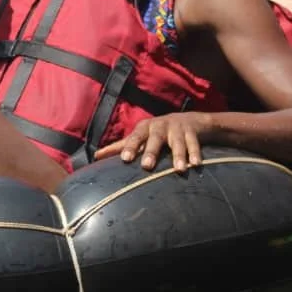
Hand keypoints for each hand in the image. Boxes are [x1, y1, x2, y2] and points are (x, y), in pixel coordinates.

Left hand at [93, 112, 212, 172]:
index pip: (135, 137)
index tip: (125, 159)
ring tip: (179, 170)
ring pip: (177, 142)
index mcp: (145, 128)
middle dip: (152, 151)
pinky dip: (195, 154)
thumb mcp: (140, 136)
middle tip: (147, 166)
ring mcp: (177, 128)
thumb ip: (120, 146)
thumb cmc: (158, 132)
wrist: (190, 121)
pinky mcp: (192, 132)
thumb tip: (96, 156)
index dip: (130, 147)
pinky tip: (196, 165)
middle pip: (155, 138)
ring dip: (178, 155)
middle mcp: (160, 126)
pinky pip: (194, 144)